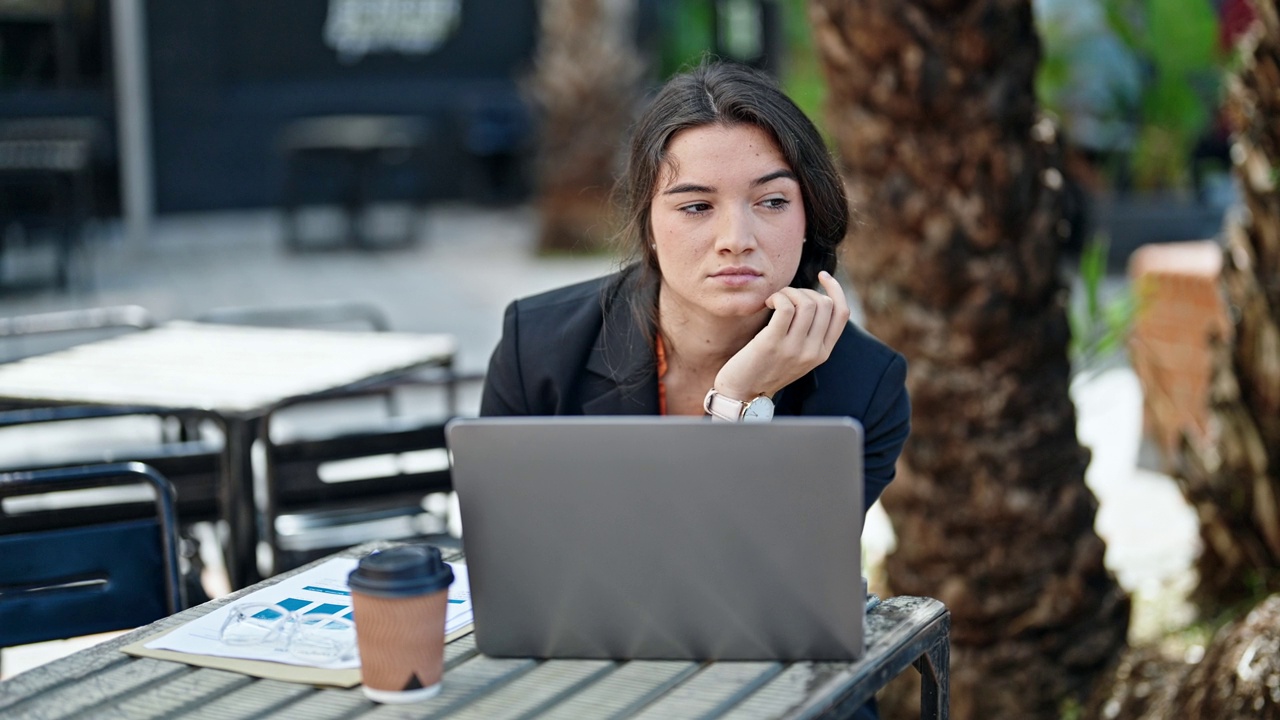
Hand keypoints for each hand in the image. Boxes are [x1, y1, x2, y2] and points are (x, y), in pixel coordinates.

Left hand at [714, 271, 850, 399]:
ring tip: (776, 300)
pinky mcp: (773, 343)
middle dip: (805, 291)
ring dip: (789, 292)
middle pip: (824, 304)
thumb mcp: (796, 355)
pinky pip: (786, 306)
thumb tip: (811, 299)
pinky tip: (768, 304)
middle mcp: (813, 351)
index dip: (835, 289)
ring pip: (807, 302)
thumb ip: (809, 334)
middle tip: (785, 297)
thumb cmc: (765, 368)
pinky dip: (778, 297)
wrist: (741, 394)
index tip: (823, 276)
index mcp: (823, 353)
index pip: (842, 313)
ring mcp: (794, 348)